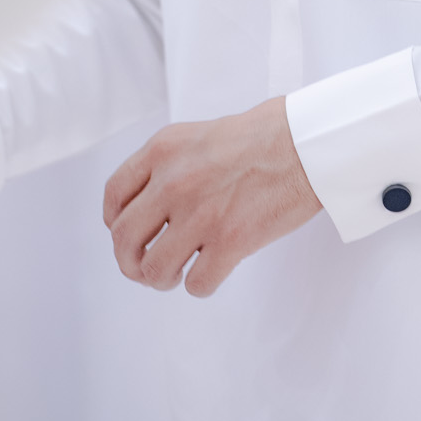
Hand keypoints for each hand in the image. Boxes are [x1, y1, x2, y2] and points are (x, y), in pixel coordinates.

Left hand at [103, 97, 320, 297]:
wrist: (306, 143)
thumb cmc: (262, 136)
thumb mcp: (198, 135)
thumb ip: (168, 165)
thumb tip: (148, 207)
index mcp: (162, 151)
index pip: (114, 197)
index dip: (115, 223)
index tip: (128, 233)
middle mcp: (173, 182)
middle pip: (124, 239)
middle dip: (130, 262)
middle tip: (145, 268)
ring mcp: (201, 214)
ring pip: (154, 269)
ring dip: (161, 279)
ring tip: (177, 273)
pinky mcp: (231, 242)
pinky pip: (197, 283)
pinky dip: (200, 285)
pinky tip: (211, 272)